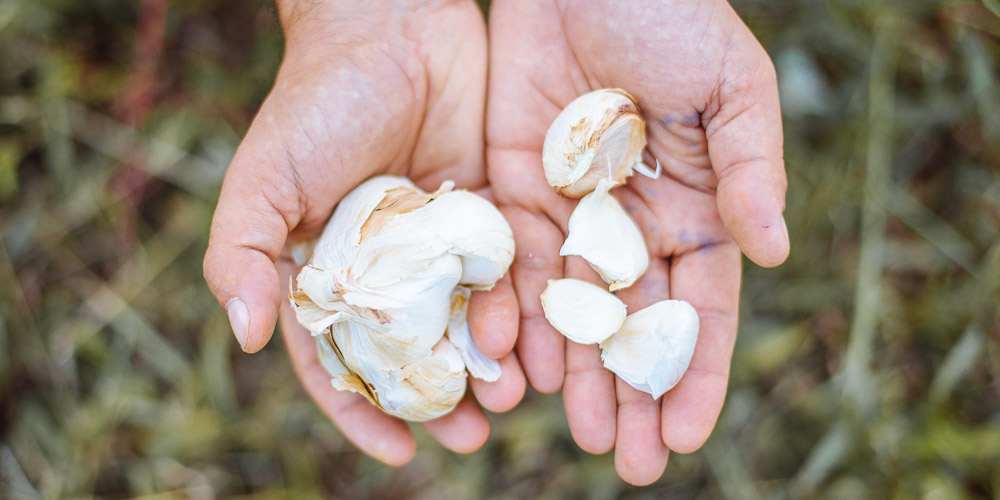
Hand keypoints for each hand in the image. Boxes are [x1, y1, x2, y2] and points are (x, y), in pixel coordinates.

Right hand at [203, 0, 524, 464]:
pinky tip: (537, 343)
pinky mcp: (492, 212)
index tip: (397, 450)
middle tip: (469, 436)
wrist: (392, 26)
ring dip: (488, 364)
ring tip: (509, 400)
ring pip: (467, 320)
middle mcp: (389, 267)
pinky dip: (520, 310)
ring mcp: (443, 243)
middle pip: (415, 351)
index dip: (364, 408)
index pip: (342, 357)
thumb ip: (241, 255)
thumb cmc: (317, 102)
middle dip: (440, 398)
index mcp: (331, 270)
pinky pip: (508, 271)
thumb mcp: (264, 180)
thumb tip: (244, 337)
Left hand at [486, 0, 788, 484]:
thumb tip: (772, 252)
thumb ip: (752, 168)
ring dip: (577, 375)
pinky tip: (517, 366)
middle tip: (633, 464)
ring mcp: (572, 214)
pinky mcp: (513, 192)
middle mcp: (634, 225)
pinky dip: (516, 317)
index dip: (698, 372)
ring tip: (581, 434)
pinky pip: (514, 268)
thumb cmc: (671, 15)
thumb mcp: (732, 85)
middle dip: (635, 394)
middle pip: (635, 326)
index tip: (690, 433)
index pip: (700, 308)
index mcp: (697, 208)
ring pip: (573, 311)